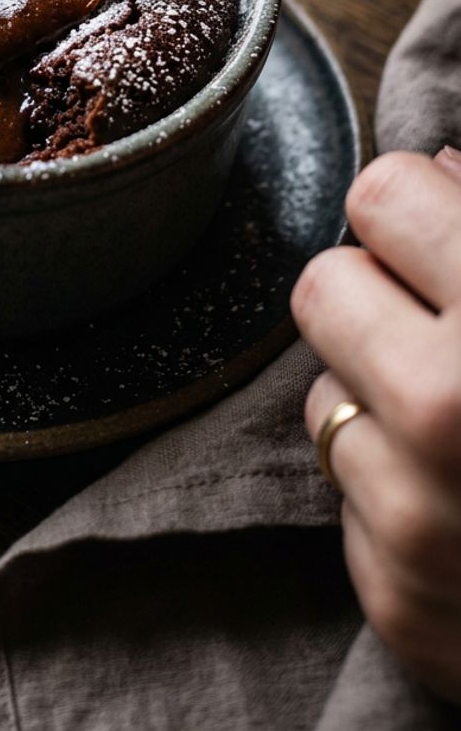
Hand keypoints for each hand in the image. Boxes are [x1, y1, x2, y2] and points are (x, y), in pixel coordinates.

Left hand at [293, 147, 460, 701]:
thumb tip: (441, 165)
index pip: (381, 194)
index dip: (418, 214)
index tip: (445, 245)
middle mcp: (453, 411)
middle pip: (321, 286)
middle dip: (378, 297)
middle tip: (444, 331)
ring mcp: (417, 518)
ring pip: (324, 395)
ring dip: (383, 402)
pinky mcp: (395, 603)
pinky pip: (345, 502)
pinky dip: (397, 498)